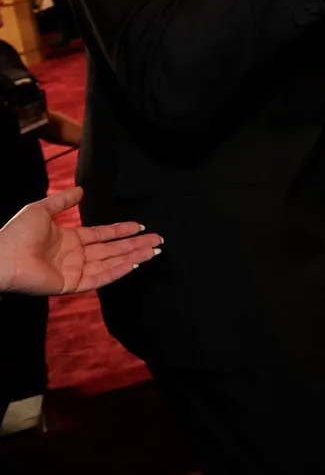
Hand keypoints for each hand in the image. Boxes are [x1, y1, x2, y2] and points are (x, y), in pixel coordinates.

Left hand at [0, 188, 162, 295]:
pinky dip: (118, 271)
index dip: (121, 231)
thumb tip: (81, 190)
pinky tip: (134, 263)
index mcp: (69, 240)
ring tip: (154, 251)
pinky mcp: (72, 284)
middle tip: (158, 240)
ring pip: (111, 263)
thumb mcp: (40, 209)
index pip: (102, 235)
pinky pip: (100, 277)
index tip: (141, 226)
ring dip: (133, 257)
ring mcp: (75, 271)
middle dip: (136, 244)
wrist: (2, 257)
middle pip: (112, 250)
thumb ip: (62, 201)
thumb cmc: (16, 233)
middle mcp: (75, 256)